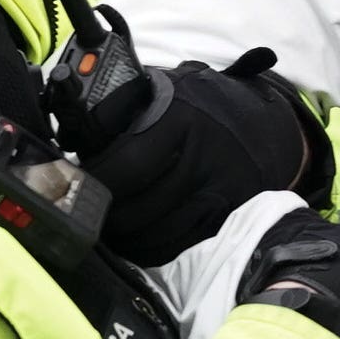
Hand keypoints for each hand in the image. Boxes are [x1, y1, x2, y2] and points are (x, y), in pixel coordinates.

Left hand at [83, 49, 327, 266]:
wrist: (267, 125)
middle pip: (136, 209)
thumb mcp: (167, 87)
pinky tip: (131, 241)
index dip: (93, 183)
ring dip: (120, 239)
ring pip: (154, 234)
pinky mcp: (225, 216)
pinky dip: (147, 251)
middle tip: (81, 212)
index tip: (73, 185)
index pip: (126, 165)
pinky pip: (176, 245)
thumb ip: (126, 107)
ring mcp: (217, 191)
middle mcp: (202, 157)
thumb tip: (75, 136)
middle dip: (101, 216)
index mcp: (181, 119)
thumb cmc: (204, 105)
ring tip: (102, 228)